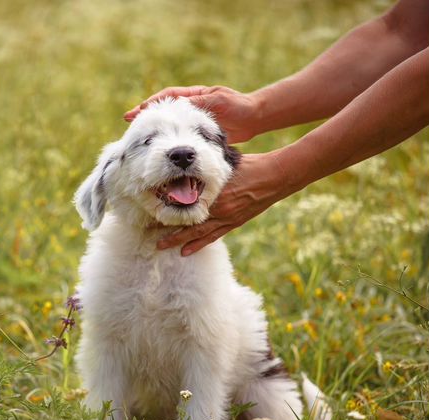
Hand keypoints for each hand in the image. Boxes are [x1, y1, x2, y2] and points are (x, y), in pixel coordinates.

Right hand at [124, 85, 256, 143]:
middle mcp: (189, 107)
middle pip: (162, 111)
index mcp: (192, 96)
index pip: (165, 98)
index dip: (150, 105)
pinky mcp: (198, 134)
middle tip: (128, 123)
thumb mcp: (218, 101)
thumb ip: (198, 103)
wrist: (254, 118)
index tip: (135, 112)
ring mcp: (192, 120)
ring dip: (155, 129)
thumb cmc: (238, 106)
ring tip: (138, 137)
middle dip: (146, 116)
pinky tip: (160, 150)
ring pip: (168, 124)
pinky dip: (168, 141)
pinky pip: (179, 137)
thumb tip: (178, 104)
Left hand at [157, 153, 288, 255]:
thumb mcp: (226, 161)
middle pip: (188, 221)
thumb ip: (208, 164)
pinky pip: (212, 236)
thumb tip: (191, 159)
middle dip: (170, 230)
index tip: (154, 210)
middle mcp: (218, 207)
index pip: (186, 202)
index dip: (170, 207)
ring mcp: (226, 217)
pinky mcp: (233, 223)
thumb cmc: (250, 165)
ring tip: (163, 246)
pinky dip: (198, 244)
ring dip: (180, 240)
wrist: (275, 177)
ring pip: (198, 233)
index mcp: (214, 191)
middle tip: (153, 237)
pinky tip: (186, 251)